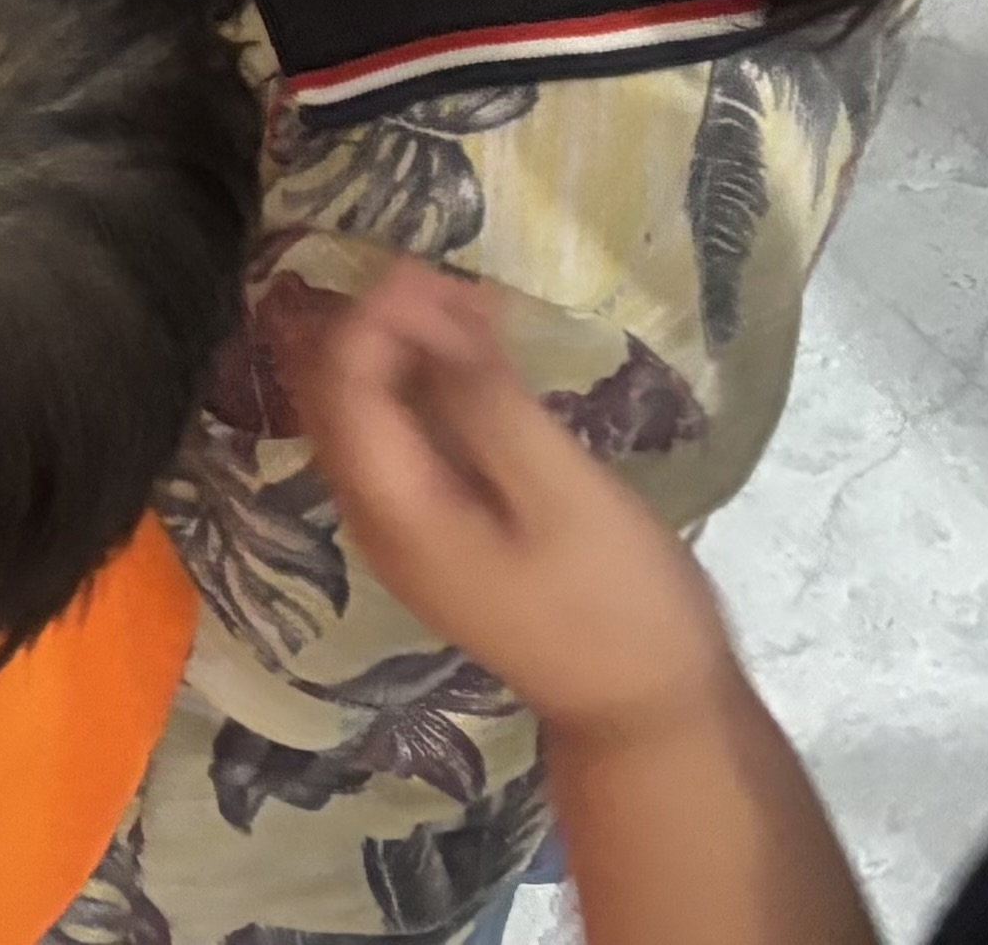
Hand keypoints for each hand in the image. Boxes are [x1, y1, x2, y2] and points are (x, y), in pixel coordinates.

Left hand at [304, 263, 742, 750]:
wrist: (650, 719)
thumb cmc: (619, 604)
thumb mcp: (560, 492)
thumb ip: (486, 401)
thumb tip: (432, 312)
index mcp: (393, 508)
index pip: (343, 379)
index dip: (377, 311)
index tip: (438, 268)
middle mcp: (375, 519)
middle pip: (337, 393)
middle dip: (379, 323)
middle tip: (452, 280)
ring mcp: (403, 534)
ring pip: (367, 415)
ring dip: (401, 352)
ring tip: (469, 305)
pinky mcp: (440, 537)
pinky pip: (402, 443)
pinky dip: (425, 392)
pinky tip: (477, 364)